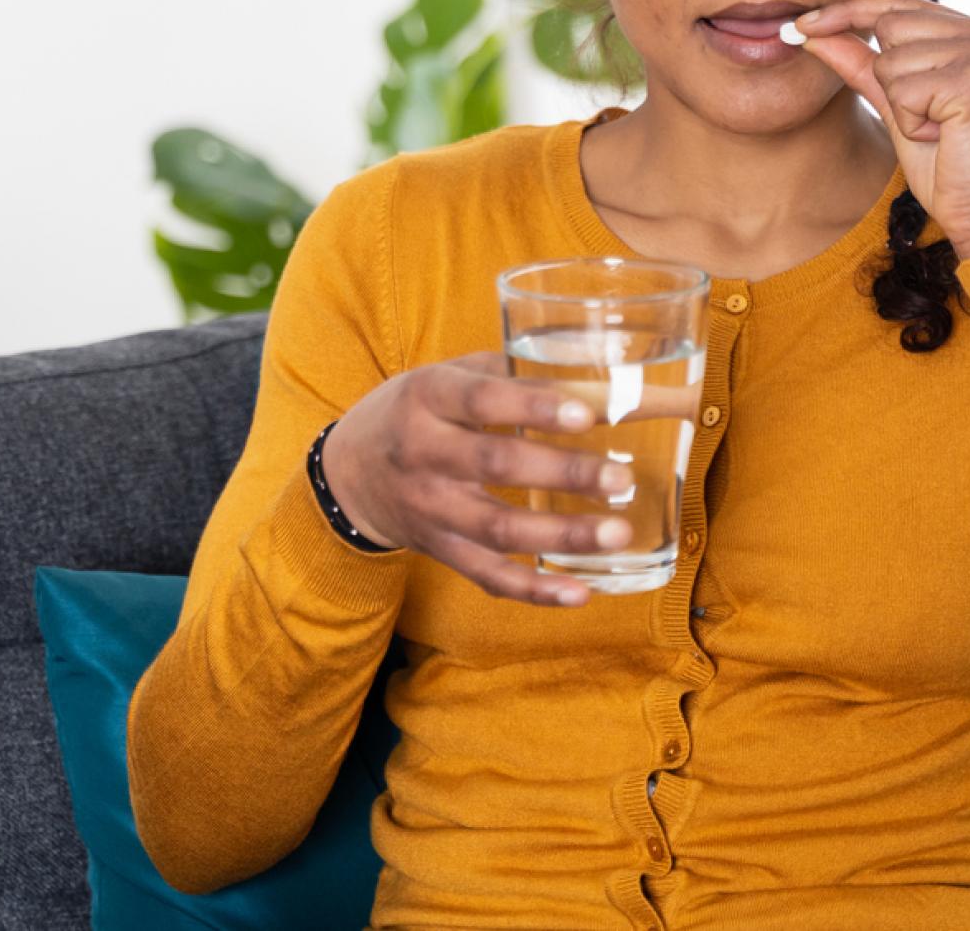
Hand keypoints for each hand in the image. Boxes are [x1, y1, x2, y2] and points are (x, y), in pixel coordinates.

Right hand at [321, 351, 633, 607]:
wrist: (349, 472)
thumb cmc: (419, 410)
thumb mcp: (451, 376)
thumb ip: (518, 376)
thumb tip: (610, 384)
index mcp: (428, 396)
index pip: (481, 399)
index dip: (533, 407)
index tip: (585, 415)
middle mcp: (423, 452)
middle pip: (497, 464)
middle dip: (564, 472)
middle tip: (621, 478)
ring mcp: (430, 508)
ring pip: (498, 529)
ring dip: (562, 534)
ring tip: (618, 532)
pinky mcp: (439, 549)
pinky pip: (488, 576)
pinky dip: (535, 589)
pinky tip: (580, 592)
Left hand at [790, 0, 969, 259]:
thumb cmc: (951, 170)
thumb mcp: (899, 108)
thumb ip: (861, 65)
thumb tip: (812, 32)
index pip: (901, 3)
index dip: (848, 11)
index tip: (801, 26)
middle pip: (891, 23)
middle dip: (889, 78)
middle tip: (930, 122)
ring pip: (892, 57)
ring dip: (902, 105)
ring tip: (941, 132)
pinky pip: (903, 88)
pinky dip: (911, 122)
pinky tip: (944, 139)